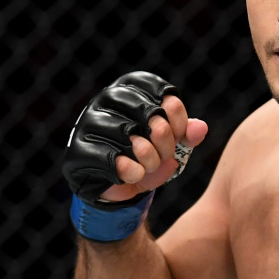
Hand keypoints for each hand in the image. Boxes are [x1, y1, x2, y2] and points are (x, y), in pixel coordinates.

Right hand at [63, 71, 207, 204]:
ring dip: (149, 157)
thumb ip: (186, 134)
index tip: (181, 134)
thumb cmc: (146, 157)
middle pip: (146, 111)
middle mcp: (104, 100)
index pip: (158, 90)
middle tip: (166, 154)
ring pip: (128, 134)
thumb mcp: (172, 146)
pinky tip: (136, 174)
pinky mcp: (78, 151)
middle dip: (165, 138)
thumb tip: (200, 128)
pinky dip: (131, 170)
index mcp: (127, 90)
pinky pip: (110, 158)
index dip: (176, 113)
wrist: (119, 188)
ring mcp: (87, 124)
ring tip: (149, 166)